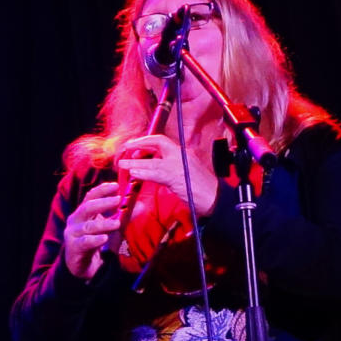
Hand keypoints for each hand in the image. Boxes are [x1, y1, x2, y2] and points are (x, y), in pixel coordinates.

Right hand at [59, 179, 131, 277]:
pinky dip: (95, 240)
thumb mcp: (109, 228)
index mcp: (83, 213)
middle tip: (118, 200)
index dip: (102, 190)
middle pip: (87, 207)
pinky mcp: (74, 248)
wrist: (82, 266)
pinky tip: (104, 238)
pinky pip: (85, 242)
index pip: (91, 196)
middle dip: (103, 203)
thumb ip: (123, 217)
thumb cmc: (95, 243)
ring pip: (88, 227)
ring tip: (117, 223)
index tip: (116, 185)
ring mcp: (73, 234)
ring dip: (104, 224)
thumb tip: (140, 205)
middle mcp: (75, 221)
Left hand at [104, 134, 220, 213]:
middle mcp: (182, 155)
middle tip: (125, 148)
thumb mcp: (185, 175)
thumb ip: (169, 171)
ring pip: (153, 161)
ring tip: (122, 164)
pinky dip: (144, 172)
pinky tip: (134, 174)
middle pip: (158, 142)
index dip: (145, 141)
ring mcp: (180, 165)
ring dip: (135, 162)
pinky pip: (157, 173)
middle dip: (139, 143)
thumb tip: (151, 170)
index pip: (162, 141)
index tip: (133, 145)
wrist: (217, 199)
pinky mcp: (178, 177)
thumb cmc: (203, 190)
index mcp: (183, 153)